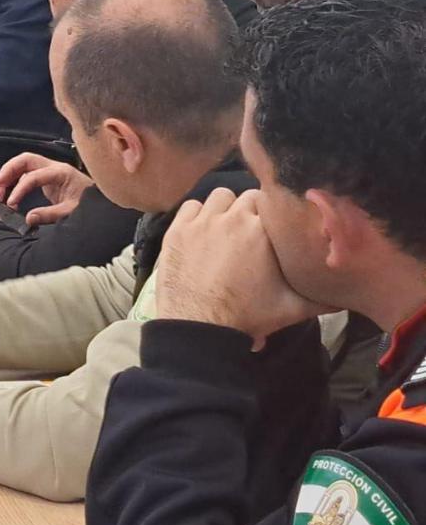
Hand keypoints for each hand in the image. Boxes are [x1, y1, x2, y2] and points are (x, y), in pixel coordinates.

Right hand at [0, 153, 92, 225]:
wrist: (104, 203)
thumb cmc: (92, 204)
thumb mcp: (72, 211)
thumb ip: (50, 215)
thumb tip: (29, 218)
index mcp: (61, 173)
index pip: (34, 176)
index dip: (20, 188)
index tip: (11, 202)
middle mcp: (55, 168)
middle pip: (26, 160)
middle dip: (9, 169)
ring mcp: (51, 172)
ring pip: (25, 164)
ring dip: (10, 173)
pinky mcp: (48, 179)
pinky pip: (27, 174)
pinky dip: (16, 180)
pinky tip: (11, 193)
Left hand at [153, 188, 323, 347]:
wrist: (200, 327)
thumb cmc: (248, 316)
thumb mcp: (292, 308)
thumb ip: (323, 299)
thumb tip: (348, 298)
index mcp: (263, 230)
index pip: (275, 201)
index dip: (275, 212)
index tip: (274, 225)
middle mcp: (233, 218)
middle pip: (248, 197)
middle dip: (252, 210)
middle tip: (252, 230)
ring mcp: (201, 222)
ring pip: (219, 197)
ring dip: (225, 208)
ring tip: (227, 227)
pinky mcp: (177, 231)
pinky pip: (190, 207)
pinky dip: (197, 214)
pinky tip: (202, 230)